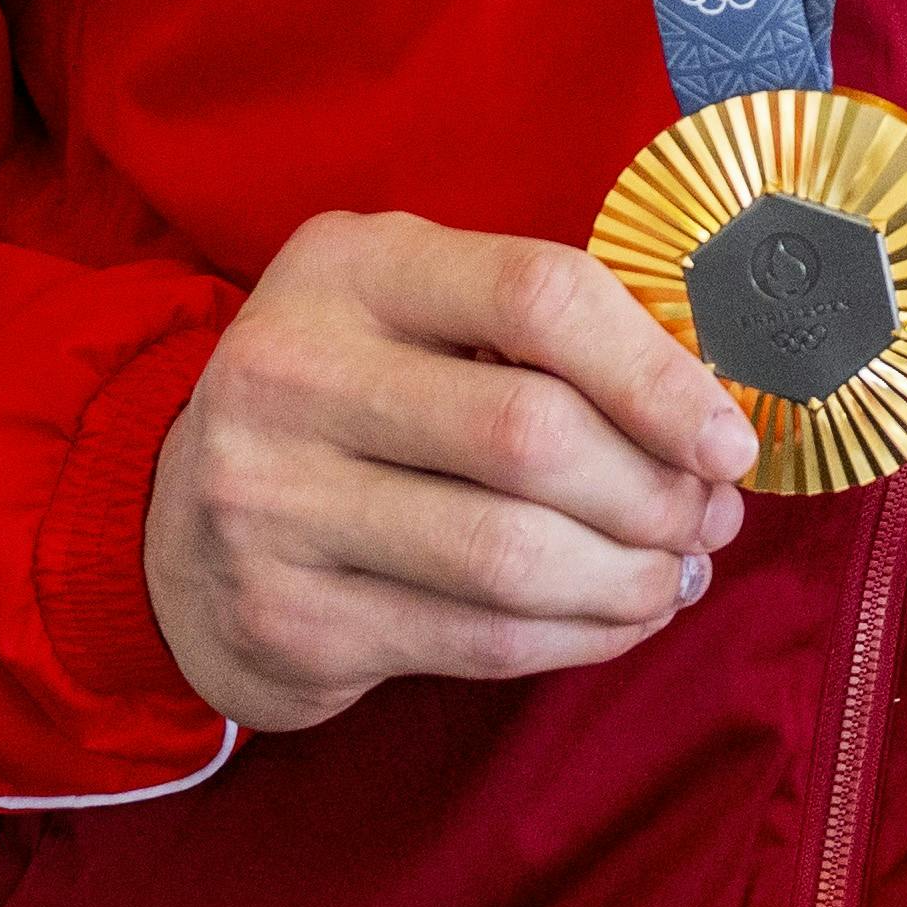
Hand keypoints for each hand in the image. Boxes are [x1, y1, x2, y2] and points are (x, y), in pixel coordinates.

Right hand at [145, 211, 757, 734]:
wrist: (176, 527)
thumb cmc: (351, 401)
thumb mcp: (417, 311)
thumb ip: (540, 330)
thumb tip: (712, 412)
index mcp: (350, 267)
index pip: (539, 295)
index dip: (658, 372)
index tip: (729, 439)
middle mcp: (292, 372)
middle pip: (532, 435)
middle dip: (656, 489)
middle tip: (711, 515)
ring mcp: (273, 502)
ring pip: (512, 554)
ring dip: (631, 575)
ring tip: (677, 572)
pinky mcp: (285, 618)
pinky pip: (478, 639)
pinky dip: (580, 636)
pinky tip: (620, 617)